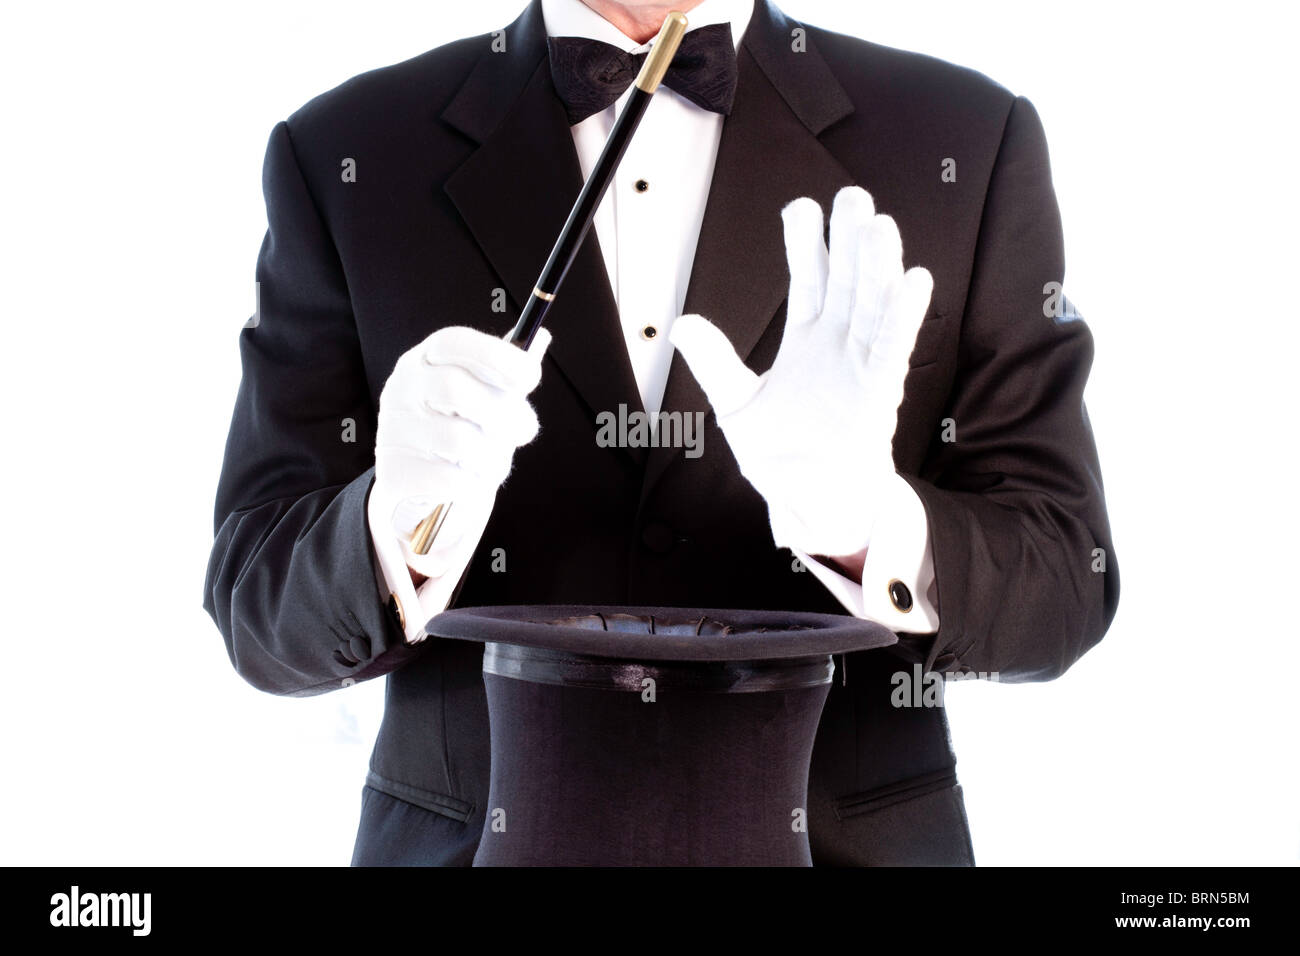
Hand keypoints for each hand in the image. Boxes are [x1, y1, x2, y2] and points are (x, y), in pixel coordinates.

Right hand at [372, 325, 550, 578]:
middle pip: (454, 389)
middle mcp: (403, 390)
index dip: (496, 355)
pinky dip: (476, 486)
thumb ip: (504, 375)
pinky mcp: (396, 474)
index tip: (530, 377)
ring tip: (495, 463)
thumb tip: (540, 338)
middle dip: (504, 412)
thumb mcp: (480, 397)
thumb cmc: (457, 431)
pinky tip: (473, 483)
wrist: (417, 489)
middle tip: (526, 429)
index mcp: (424, 361)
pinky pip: (453, 480)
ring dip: (494, 457)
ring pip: (460, 441)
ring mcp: (395, 432)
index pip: (453, 343)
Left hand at [669, 186, 931, 557]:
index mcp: (806, 342)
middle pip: (846, 281)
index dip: (805, 244)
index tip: (801, 208)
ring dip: (877, 268)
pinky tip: (913, 281)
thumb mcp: (737, 405)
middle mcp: (838, 346)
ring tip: (880, 226)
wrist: (810, 504)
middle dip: (848, 240)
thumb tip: (682, 324)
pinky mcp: (877, 395)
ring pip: (873, 307)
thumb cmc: (783, 457)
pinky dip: (902, 317)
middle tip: (852, 195)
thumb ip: (715, 363)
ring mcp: (860, 367)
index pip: (808, 280)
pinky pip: (891, 350)